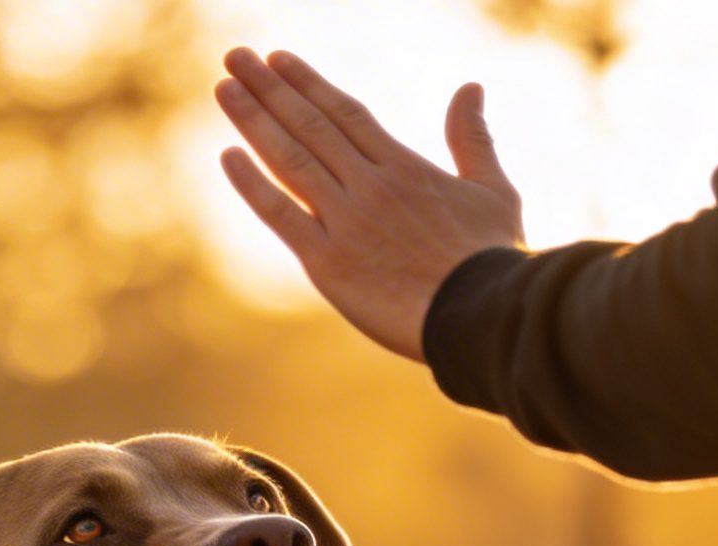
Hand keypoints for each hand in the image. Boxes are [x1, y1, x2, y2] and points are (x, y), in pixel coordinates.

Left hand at [216, 47, 524, 360]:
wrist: (480, 316)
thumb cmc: (493, 259)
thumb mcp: (492, 190)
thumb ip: (472, 138)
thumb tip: (470, 87)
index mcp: (403, 166)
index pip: (345, 113)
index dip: (308, 83)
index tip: (277, 59)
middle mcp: (368, 186)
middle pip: (310, 126)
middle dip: (269, 88)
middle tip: (235, 57)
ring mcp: (345, 223)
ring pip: (290, 159)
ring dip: (253, 120)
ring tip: (224, 88)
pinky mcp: (328, 264)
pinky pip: (281, 215)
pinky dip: (253, 184)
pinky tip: (228, 156)